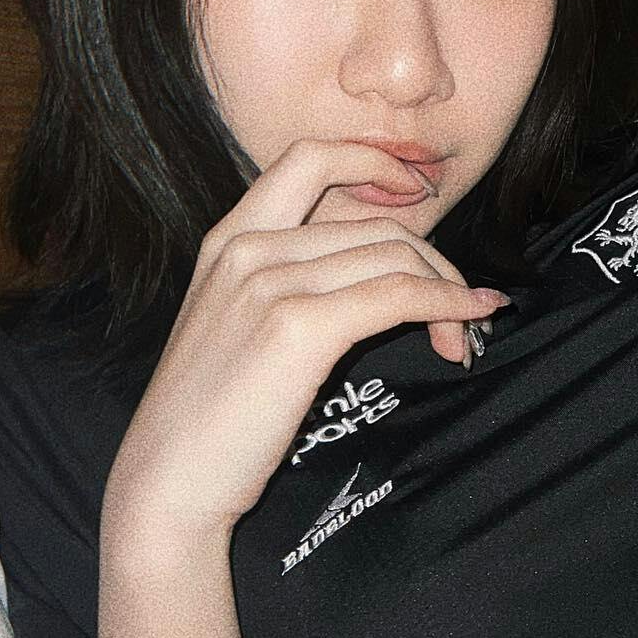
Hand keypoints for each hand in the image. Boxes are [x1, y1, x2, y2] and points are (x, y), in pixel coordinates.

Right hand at [105, 140, 504, 537]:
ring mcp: (270, 282)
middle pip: (377, 225)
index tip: (420, 191)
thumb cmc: (213, 419)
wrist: (170, 478)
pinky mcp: (298, 326)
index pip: (311, 159)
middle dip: (435, 264)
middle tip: (463, 313)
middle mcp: (247, 248)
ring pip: (396, 257)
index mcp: (228, 239)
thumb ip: (291, 288)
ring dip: (448, 293)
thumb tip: (380, 281)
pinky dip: (448, 304)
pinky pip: (399, 295)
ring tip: (463, 339)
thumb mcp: (240, 329)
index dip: (377, 162)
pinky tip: (468, 323)